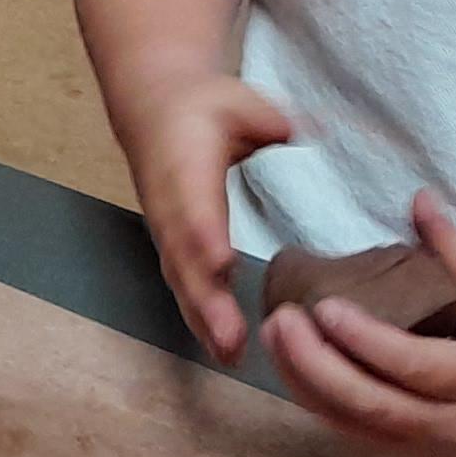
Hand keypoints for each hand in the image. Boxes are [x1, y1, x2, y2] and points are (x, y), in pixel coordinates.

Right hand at [126, 74, 295, 360]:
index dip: (204, 234)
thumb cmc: (204, 106)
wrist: (153, 108)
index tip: (222, 263)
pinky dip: (200, 318)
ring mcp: (168, 228)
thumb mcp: (239, 101)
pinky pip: (184, 284)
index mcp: (185, 165)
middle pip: (185, 257)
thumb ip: (269, 119)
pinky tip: (223, 348)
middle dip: (206, 300)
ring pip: (182, 278)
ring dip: (202, 319)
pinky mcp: (174, 245)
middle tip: (231, 340)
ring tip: (230, 355)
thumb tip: (302, 131)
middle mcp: (171, 204)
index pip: (193, 204)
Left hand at [267, 193, 455, 456]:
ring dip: (307, 387)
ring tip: (274, 337)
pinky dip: (322, 407)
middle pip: (374, 407)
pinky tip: (294, 369)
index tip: (321, 304)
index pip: (414, 366)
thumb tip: (418, 195)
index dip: (363, 339)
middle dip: (316, 366)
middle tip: (280, 319)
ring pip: (357, 430)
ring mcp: (437, 454)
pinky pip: (360, 440)